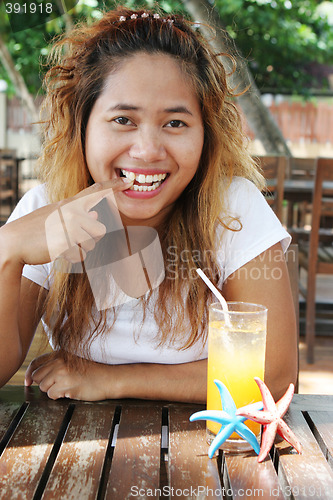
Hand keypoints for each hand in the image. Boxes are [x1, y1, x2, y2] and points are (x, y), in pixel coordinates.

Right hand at [0, 178, 132, 266]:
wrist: (14, 242)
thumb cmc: (36, 228)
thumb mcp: (56, 215)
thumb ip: (77, 214)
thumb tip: (97, 215)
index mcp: (70, 204)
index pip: (95, 191)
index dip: (113, 185)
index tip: (129, 181)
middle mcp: (72, 213)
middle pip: (100, 230)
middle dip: (89, 239)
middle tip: (70, 238)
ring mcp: (68, 228)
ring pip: (91, 245)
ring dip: (79, 249)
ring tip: (61, 244)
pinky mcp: (65, 244)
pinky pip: (80, 257)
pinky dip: (71, 259)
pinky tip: (57, 252)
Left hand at [24, 352, 110, 400]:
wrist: (108, 378)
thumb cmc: (91, 372)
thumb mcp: (72, 362)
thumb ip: (55, 365)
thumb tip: (33, 377)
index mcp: (59, 354)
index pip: (35, 363)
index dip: (28, 374)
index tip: (27, 383)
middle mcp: (59, 361)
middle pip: (37, 377)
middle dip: (44, 384)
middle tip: (59, 385)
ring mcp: (62, 373)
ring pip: (43, 387)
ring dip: (52, 390)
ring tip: (67, 387)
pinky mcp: (66, 385)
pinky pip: (52, 395)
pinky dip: (59, 397)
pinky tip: (70, 392)